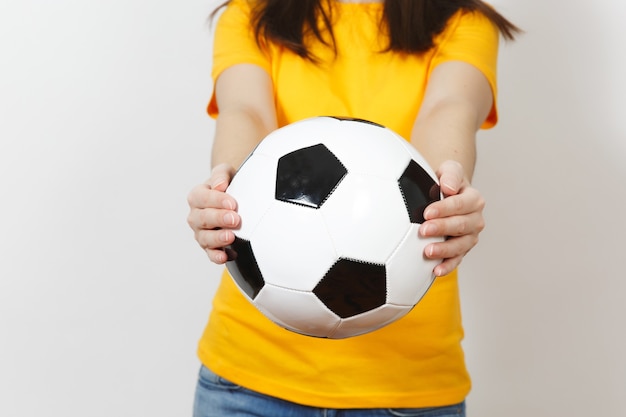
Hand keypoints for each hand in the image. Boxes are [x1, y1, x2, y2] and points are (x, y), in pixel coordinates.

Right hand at [186, 163, 239, 263]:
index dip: (217, 201)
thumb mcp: (225, 172)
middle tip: (235, 219)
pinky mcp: (210, 246)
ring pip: (204, 238)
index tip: (232, 203)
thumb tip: (220, 185)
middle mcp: (196, 216)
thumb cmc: (228, 185)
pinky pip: (210, 254)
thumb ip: (221, 175)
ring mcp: (201, 232)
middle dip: (219, 220)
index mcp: (197, 196)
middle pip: (202, 219)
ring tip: (231, 237)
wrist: (233, 198)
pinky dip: (217, 256)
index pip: (202, 198)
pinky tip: (226, 256)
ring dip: (217, 239)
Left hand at [419, 160, 485, 276]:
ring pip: (460, 245)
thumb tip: (448, 188)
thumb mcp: (449, 170)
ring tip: (428, 252)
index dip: (444, 209)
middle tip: (423, 230)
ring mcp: (470, 237)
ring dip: (444, 250)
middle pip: (461, 226)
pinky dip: (448, 266)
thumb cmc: (446, 182)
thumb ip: (450, 174)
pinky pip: (457, 260)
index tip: (427, 212)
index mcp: (474, 200)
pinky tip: (436, 271)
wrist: (446, 194)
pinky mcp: (461, 250)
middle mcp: (475, 220)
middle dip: (442, 229)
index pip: (461, 204)